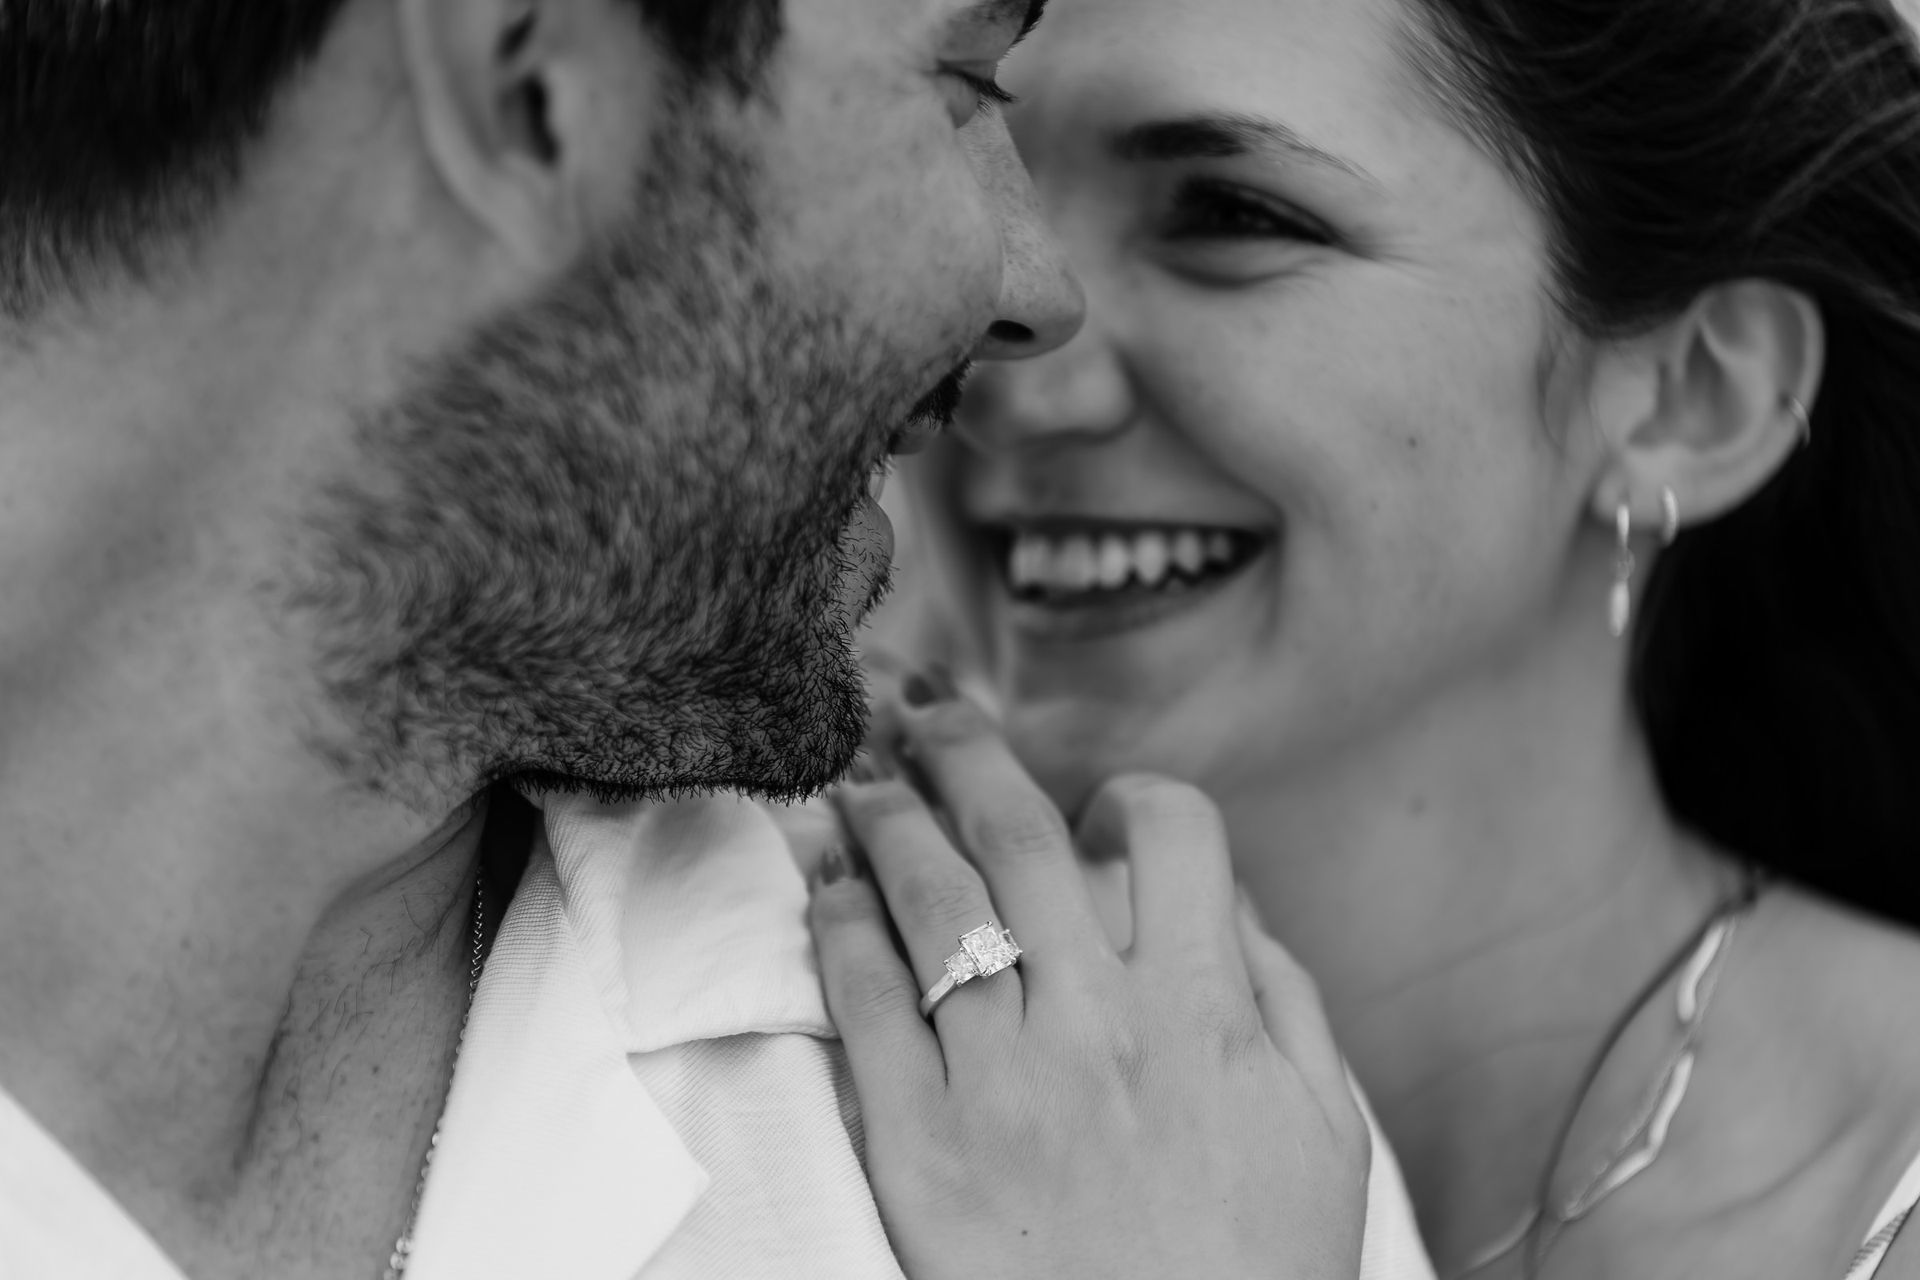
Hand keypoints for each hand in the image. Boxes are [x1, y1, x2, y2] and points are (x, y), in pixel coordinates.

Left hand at [807, 676, 1368, 1279]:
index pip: (1173, 834)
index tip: (1101, 814)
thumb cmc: (1253, 1274)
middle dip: (964, 752)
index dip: (1134, 800)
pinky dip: (837, 927)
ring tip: (858, 777)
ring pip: (930, 901)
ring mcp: (1003, 1080)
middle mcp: (1101, 1024)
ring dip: (887, 818)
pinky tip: (823, 884)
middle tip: (923, 714)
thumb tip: (1236, 907)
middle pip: (1018, 838)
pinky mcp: (921, 1144)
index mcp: (1206, 1014)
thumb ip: (1286, 1004)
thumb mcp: (1322, 1134)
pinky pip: (865, 1006)